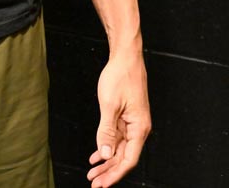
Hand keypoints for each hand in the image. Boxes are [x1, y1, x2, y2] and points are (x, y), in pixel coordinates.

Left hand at [87, 52, 150, 186]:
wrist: (125, 57)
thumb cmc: (120, 76)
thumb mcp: (109, 104)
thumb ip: (107, 131)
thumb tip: (106, 153)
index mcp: (139, 128)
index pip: (128, 160)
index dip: (114, 174)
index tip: (101, 183)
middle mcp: (138, 128)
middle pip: (124, 157)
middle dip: (108, 170)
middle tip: (93, 181)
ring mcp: (133, 122)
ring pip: (120, 148)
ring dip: (106, 160)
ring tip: (92, 170)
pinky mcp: (127, 116)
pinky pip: (117, 137)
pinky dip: (107, 145)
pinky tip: (96, 154)